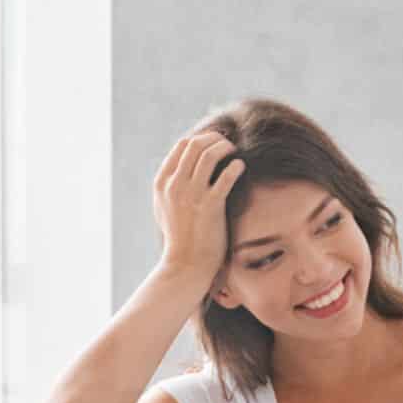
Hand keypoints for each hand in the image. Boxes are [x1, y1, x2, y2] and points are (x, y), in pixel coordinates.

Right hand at [152, 130, 245, 283]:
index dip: (201, 138)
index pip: (182, 145)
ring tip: (234, 152)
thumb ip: (169, 186)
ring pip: (209, 155)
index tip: (214, 142)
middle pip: (196, 145)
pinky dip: (235, 166)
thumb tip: (179, 167)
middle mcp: (175, 185)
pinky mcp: (210, 206)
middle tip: (228, 144)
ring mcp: (192, 195)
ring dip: (225, 147)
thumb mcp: (163, 208)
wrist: (186, 264)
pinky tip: (240, 166)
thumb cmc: (178, 237)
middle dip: (215, 138)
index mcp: (162, 182)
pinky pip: (226, 176)